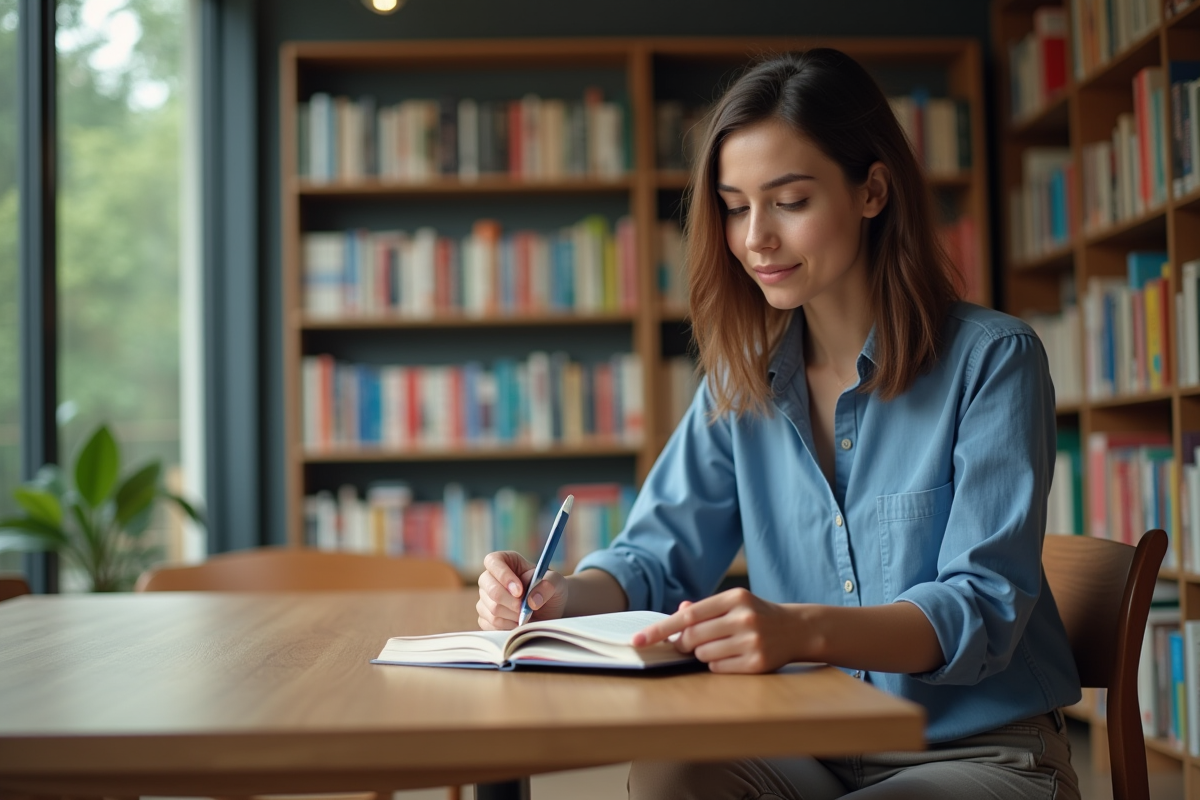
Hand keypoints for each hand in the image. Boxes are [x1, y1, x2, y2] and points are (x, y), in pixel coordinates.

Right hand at [476, 550, 567, 630]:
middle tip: (524, 608)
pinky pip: (490, 624)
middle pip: (489, 588)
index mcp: (505, 561)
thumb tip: (532, 600)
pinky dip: (507, 626)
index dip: (504, 576)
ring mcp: (486, 598)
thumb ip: (548, 585)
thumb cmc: (549, 589)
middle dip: (509, 601)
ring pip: (491, 609)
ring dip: (512, 616)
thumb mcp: (556, 582)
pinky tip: (518, 622)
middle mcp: (491, 578)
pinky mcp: (485, 616)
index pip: (493, 561)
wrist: (548, 609)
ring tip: (526, 614)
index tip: (520, 591)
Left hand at [632, 588, 801, 672]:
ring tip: (722, 646)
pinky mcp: (757, 663)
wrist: (797, 629)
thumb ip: (704, 609)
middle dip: (684, 643)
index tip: (638, 639)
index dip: (660, 629)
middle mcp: (744, 618)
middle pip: (692, 637)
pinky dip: (717, 664)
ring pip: (703, 655)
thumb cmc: (756, 614)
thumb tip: (677, 614)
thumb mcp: (734, 603)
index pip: (688, 615)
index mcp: (734, 598)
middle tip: (690, 643)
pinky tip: (733, 656)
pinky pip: (718, 668)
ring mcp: (752, 641)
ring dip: (703, 654)